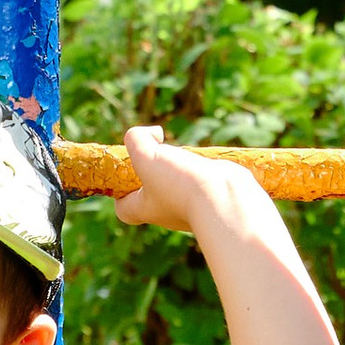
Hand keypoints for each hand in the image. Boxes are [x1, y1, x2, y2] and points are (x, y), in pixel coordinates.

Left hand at [113, 122, 247, 233]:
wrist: (223, 198)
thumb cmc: (179, 184)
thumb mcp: (146, 156)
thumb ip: (137, 139)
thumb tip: (153, 133)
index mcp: (146, 209)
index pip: (124, 210)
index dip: (121, 194)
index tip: (126, 175)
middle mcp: (167, 211)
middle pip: (151, 194)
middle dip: (152, 172)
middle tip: (157, 154)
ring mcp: (190, 205)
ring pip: (176, 185)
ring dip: (177, 167)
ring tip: (181, 155)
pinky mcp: (210, 197)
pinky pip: (199, 181)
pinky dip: (199, 169)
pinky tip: (202, 160)